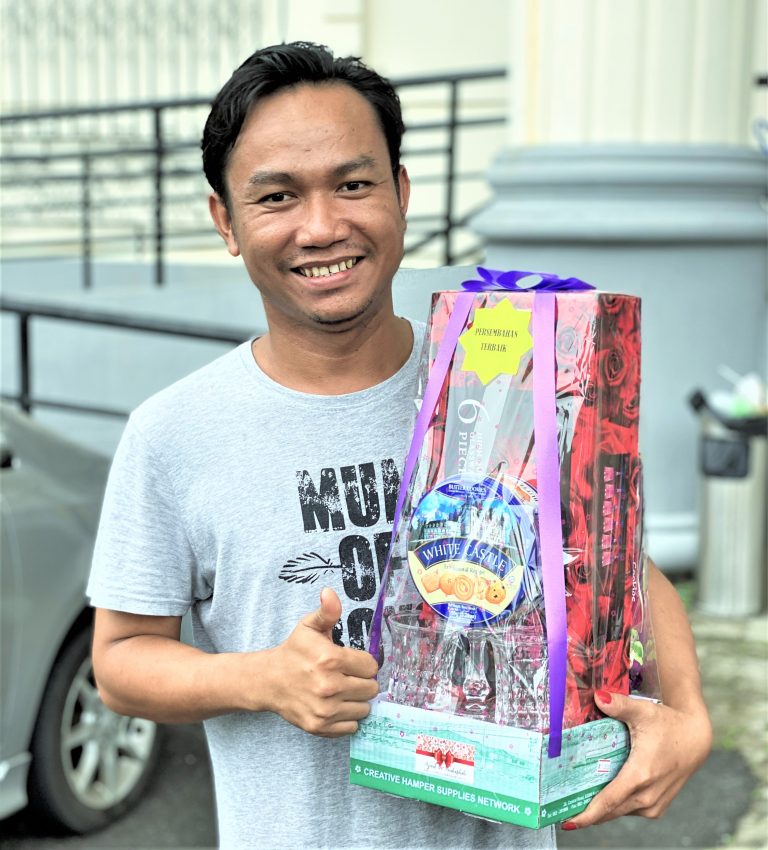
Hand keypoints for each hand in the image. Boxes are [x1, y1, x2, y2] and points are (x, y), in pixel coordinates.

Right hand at [262, 588, 378, 736]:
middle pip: (371, 689)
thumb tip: (329, 592)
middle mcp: (329, 686)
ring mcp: (325, 710)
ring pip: (364, 709)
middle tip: (349, 676)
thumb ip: (327, 611)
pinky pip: (351, 727)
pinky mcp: (319, 727)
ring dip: (357, 700)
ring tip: (343, 690)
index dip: (365, 663)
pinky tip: (336, 705)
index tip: (354, 662)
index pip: (371, 666)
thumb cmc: (293, 652)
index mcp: (330, 659)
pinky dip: (347, 717)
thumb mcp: (308, 626)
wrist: (268, 681)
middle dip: (363, 681)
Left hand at [562, 689, 711, 828]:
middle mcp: (647, 796)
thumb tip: (598, 696)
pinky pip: (629, 809)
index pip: (607, 802)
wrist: (696, 738)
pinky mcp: (657, 806)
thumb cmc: (669, 725)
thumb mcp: (643, 711)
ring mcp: (654, 804)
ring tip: (577, 800)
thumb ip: (619, 705)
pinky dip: (615, 805)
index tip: (567, 822)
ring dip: (601, 808)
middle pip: (609, 811)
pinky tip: (602, 795)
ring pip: (619, 811)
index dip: (586, 815)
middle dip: (586, 813)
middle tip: (562, 808)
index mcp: (640, 776)